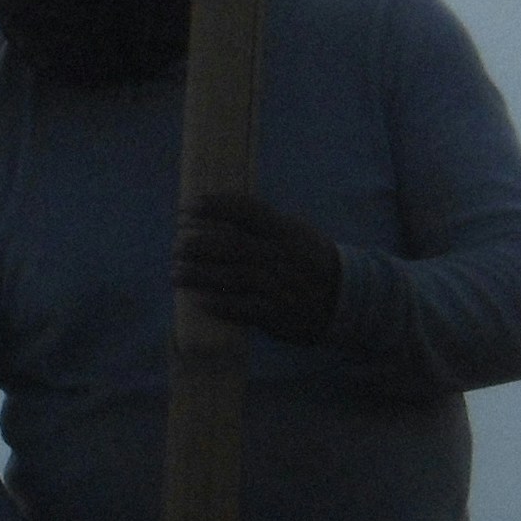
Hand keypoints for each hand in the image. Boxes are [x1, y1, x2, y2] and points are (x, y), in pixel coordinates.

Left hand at [175, 189, 344, 344]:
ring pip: (231, 277)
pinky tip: (198, 300)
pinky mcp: (276, 314)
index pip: (246, 211)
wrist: (345, 300)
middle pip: (232, 245)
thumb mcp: (296, 234)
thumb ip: (263, 224)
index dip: (214, 206)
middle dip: (197, 244)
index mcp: (285, 232)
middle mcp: (281, 256)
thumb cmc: (310, 261)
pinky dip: (219, 304)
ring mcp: (279, 286)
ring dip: (199, 275)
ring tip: (175, 273)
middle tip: (176, 244)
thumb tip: (218, 210)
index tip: (187, 207)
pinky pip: (243, 309)